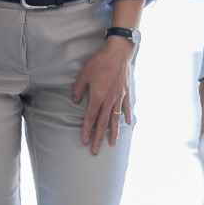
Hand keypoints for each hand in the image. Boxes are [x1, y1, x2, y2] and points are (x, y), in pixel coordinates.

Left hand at [72, 38, 133, 154]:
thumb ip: (78, 88)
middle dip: (98, 138)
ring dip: (113, 132)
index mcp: (97, 97)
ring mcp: (119, 98)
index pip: (90, 118)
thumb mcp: (84, 73)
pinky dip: (127, 116)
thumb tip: (75, 100)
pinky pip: (126, 107)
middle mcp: (109, 101)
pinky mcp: (126, 92)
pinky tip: (129, 123)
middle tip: (95, 151)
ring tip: (112, 144)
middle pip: (102, 123)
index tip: (84, 142)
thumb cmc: (100, 62)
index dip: (86, 130)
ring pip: (115, 119)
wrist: (118, 52)